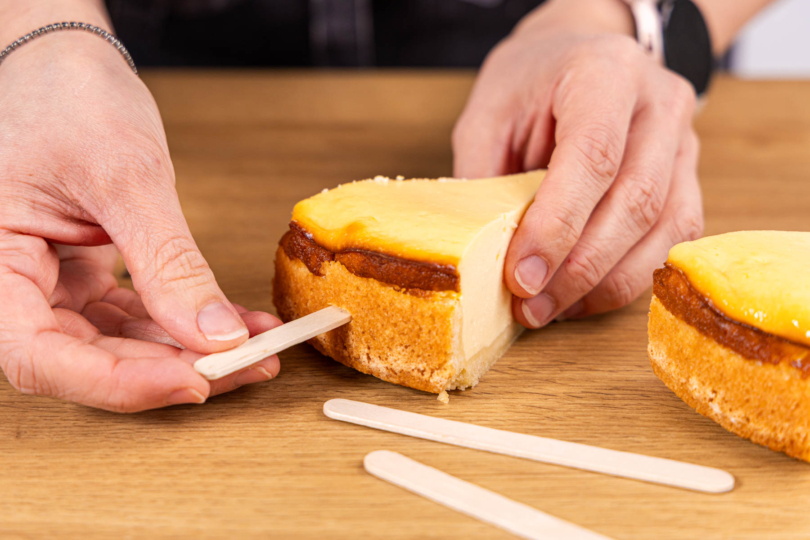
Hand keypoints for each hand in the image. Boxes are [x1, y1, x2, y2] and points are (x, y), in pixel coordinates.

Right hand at [0, 32, 279, 411]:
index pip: (39, 355)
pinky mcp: (88, 278)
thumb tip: (214, 335)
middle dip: (173, 370)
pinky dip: (190, 322)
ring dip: (193, 352)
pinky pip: (139, 315)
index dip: (116, 383)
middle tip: (246, 366)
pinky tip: (239, 323)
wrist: (70, 67)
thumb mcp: (125, 178)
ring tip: (259, 347)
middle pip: (87, 360)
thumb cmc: (70, 101)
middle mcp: (16, 285)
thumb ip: (167, 261)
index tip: (193, 381)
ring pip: (121, 345)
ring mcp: (54, 285)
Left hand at [453, 4, 702, 327]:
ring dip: (605, 284)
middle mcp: (659, 105)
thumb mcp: (489, 113)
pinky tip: (583, 296)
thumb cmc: (532, 81)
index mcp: (607, 73)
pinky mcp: (688, 179)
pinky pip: (672, 240)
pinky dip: (627, 278)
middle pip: (635, 201)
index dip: (557, 226)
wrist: (582, 54)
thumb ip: (485, 175)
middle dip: (578, 268)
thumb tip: (481, 255)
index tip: (521, 277)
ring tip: (550, 310)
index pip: (594, 157)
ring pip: (664, 229)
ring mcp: (684, 142)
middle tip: (530, 307)